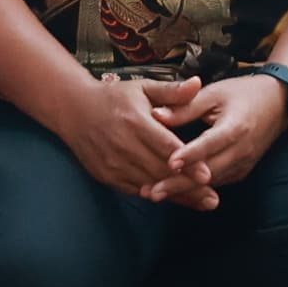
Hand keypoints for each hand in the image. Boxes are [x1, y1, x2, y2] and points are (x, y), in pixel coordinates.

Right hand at [50, 76, 196, 198]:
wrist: (74, 110)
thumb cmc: (115, 97)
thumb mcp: (143, 88)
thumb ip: (172, 91)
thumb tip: (197, 83)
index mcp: (135, 122)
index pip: (165, 147)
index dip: (186, 162)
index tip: (207, 175)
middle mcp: (122, 145)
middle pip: (160, 171)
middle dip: (188, 187)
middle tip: (213, 198)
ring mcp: (113, 164)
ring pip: (149, 185)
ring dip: (176, 196)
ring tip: (202, 203)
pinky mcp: (106, 176)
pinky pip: (135, 190)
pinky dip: (156, 195)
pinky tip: (177, 199)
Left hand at [160, 76, 287, 206]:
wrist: (278, 103)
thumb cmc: (243, 94)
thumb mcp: (214, 93)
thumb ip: (185, 106)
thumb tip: (155, 115)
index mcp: (236, 126)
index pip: (210, 144)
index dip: (190, 155)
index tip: (168, 163)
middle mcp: (242, 150)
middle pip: (208, 172)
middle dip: (179, 184)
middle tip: (152, 192)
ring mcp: (243, 164)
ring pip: (211, 184)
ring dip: (184, 191)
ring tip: (156, 195)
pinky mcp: (241, 171)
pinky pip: (217, 184)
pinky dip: (195, 189)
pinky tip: (174, 192)